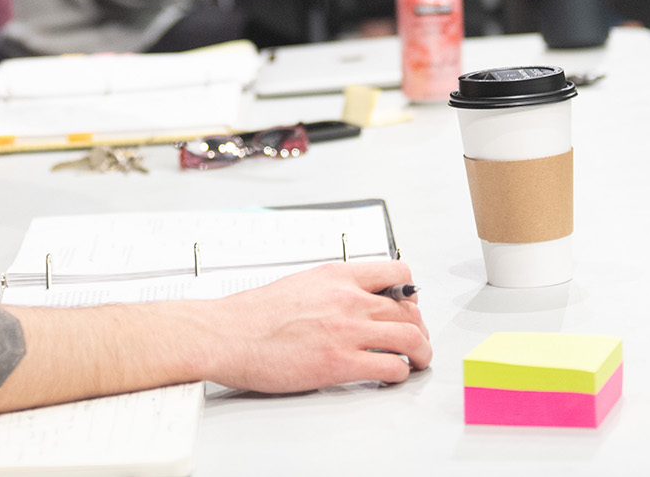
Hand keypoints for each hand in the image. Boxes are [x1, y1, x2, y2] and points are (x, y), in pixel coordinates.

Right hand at [199, 261, 429, 391]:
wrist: (228, 334)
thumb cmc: (255, 314)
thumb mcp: (301, 283)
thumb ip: (333, 289)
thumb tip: (356, 300)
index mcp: (337, 276)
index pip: (397, 273)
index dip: (411, 294)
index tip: (409, 307)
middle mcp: (347, 299)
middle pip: (409, 310)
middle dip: (420, 328)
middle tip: (418, 341)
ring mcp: (346, 331)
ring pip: (410, 338)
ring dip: (421, 352)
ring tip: (418, 361)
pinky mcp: (340, 363)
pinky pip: (392, 367)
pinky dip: (401, 374)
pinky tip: (392, 377)